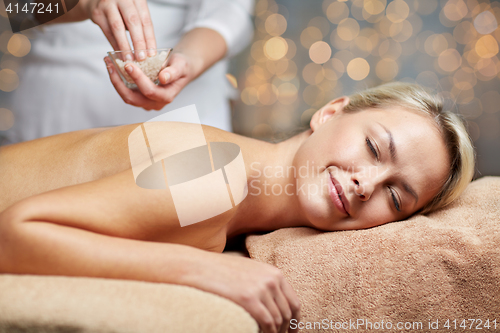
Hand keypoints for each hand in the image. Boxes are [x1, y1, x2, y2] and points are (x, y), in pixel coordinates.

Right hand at [85, 0, 155, 57]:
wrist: (96, 0)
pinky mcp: (97, 13)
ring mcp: (108, 4)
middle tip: (141, 58)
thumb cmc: (120, 8)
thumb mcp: (134, 11)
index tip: (151, 53)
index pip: (145, 20)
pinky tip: (120, 54)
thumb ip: (141, 25)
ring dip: (125, 45)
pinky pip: (107, 32)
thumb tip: (149, 50)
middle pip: (133, 22)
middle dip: (138, 42)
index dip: (149, 38)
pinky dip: (114, 44)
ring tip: (130, 58)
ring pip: (118, 27)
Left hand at [104, 52, 194, 110]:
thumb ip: (173, 72)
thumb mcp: (181, 65)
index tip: (128, 65)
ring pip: (126, 96)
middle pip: (132, 98)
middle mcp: (155, 103)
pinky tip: (112, 66)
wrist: (180, 69)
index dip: (138, 79)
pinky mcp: (139, 97)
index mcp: (166, 97)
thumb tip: (163, 78)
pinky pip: (126, 91)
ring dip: (115, 81)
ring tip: (108, 63)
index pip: (149, 91)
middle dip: (119, 82)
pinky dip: (118, 79)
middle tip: (110, 64)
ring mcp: (146, 102)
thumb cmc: (181, 66)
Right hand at [183, 252, 300, 332]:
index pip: (294, 303)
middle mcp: (272, 280)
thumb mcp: (250, 272)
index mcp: (275, 273)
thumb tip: (275, 305)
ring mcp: (261, 289)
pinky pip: (267, 324)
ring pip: (277, 321)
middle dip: (283, 330)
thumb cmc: (222, 271)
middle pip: (287, 314)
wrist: (200, 267)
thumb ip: (265, 284)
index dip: (294, 323)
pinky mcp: (249, 299)